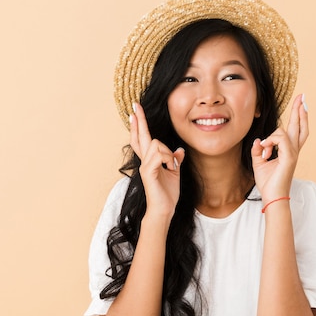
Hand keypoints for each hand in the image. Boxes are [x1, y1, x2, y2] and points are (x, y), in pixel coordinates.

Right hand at [130, 102, 185, 217]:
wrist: (164, 210)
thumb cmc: (167, 194)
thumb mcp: (174, 173)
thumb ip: (175, 160)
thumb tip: (180, 150)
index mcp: (150, 160)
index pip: (141, 139)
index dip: (138, 126)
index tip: (135, 112)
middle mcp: (145, 161)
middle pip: (140, 136)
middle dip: (139, 120)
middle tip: (136, 105)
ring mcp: (145, 166)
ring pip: (156, 144)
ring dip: (168, 153)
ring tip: (172, 166)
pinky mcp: (148, 172)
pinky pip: (159, 155)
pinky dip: (168, 159)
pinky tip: (171, 168)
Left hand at [251, 94, 308, 201]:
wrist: (272, 197)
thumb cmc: (268, 183)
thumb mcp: (258, 162)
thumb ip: (258, 149)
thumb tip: (258, 140)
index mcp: (288, 151)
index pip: (296, 130)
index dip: (299, 117)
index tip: (300, 104)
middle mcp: (293, 150)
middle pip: (300, 126)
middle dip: (299, 110)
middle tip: (302, 96)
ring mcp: (293, 154)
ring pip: (286, 131)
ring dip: (271, 138)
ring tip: (264, 150)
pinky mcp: (289, 158)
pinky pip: (281, 139)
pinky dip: (270, 141)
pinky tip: (265, 150)